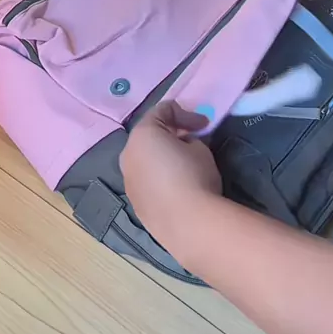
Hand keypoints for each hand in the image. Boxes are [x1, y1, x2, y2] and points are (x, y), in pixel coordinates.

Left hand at [119, 101, 221, 253]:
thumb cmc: (194, 175)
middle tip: (192, 139)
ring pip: (144, 159)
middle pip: (149, 135)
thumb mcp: (200, 147)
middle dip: (170, 133)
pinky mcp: (135, 202)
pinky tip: (175, 187)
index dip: (186, 114)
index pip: (163, 111)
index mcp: (143, 134)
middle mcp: (128, 154)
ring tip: (183, 164)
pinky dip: (158, 177)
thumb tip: (183, 146)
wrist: (188, 223)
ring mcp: (128, 180)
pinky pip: (146, 180)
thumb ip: (189, 140)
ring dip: (161, 156)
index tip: (204, 125)